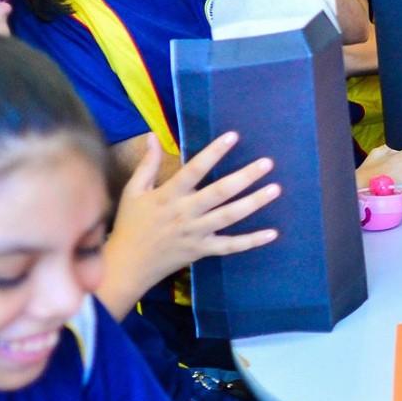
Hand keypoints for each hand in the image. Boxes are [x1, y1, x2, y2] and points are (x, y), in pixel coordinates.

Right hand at [102, 135, 279, 305]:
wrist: (125, 266)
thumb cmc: (131, 224)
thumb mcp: (133, 191)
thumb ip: (147, 164)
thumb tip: (153, 135)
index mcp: (168, 195)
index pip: (193, 170)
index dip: (213, 153)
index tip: (233, 136)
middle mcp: (185, 213)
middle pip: (219, 193)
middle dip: (244, 177)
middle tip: (267, 163)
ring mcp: (195, 233)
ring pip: (229, 217)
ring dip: (253, 203)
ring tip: (275, 189)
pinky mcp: (202, 251)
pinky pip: (229, 246)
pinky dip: (251, 241)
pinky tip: (272, 233)